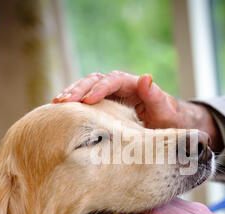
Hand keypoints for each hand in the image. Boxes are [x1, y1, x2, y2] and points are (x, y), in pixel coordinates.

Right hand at [53, 71, 223, 150]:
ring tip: (56, 103)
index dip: (100, 89)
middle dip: (79, 89)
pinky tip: (60, 111)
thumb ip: (156, 96)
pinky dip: (74, 104)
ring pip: (87, 87)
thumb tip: (146, 77)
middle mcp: (119, 86)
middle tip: (64, 101)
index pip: (113, 81)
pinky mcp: (104, 104)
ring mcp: (110, 95)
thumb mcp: (165, 111)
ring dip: (72, 93)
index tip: (88, 100)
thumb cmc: (168, 120)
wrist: (166, 127)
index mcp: (133, 85)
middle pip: (95, 80)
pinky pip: (86, 100)